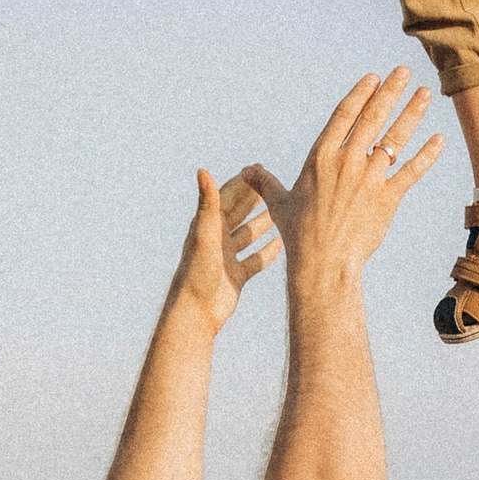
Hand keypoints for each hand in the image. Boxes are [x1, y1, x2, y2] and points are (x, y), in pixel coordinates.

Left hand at [169, 166, 279, 332]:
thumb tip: (202, 170)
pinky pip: (255, 260)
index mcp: (208, 226)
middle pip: (239, 213)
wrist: (196, 311)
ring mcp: (227, 258)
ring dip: (263, 223)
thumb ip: (208, 202)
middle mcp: (217, 239)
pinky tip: (282, 244)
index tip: (259, 167)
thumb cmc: (197, 272)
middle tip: (274, 183)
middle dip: (255, 198)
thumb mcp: (205, 233)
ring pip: (248, 235)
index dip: (242, 182)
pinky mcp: (236, 276)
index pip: (227, 197)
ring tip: (282, 210)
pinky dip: (267, 252)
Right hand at [245, 72, 441, 287]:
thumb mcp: (279, 204)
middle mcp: (347, 161)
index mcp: (321, 156)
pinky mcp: (387, 198)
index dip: (361, 94)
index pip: (345, 115)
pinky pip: (411, 171)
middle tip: (404, 72)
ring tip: (426, 94)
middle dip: (390, 92)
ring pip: (395, 139)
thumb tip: (247, 171)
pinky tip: (439, 140)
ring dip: (412, 114)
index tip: (374, 78)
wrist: (323, 263)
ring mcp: (369, 178)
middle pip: (373, 118)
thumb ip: (266, 183)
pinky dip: (426, 155)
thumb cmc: (299, 235)